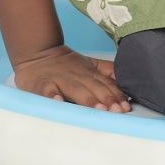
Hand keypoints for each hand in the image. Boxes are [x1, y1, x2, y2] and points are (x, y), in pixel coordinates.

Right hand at [12, 44, 132, 110]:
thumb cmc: (67, 64)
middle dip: (107, 99)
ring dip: (87, 99)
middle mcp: (78, 75)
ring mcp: (60, 79)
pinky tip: (58, 101)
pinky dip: (53, 95)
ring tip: (98, 109)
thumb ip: (108, 71)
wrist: (38, 53)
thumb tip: (127, 80)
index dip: (117, 94)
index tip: (126, 107)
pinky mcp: (43, 83)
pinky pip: (48, 89)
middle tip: (117, 111)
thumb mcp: (90, 64)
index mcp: (90, 72)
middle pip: (95, 87)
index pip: (107, 83)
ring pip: (76, 89)